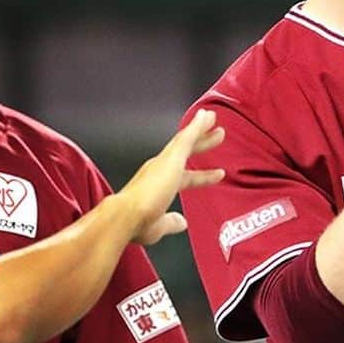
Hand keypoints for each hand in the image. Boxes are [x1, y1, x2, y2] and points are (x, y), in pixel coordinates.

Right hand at [119, 109, 225, 245]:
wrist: (124, 217)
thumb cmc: (136, 224)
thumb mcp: (159, 225)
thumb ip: (171, 222)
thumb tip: (181, 222)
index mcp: (158, 186)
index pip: (186, 178)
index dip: (203, 176)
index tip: (219, 174)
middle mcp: (159, 170)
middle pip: (186, 152)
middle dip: (202, 143)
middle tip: (218, 134)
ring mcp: (164, 163)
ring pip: (185, 140)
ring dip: (200, 128)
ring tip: (212, 117)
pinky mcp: (170, 158)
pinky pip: (187, 137)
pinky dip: (197, 126)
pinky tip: (206, 117)